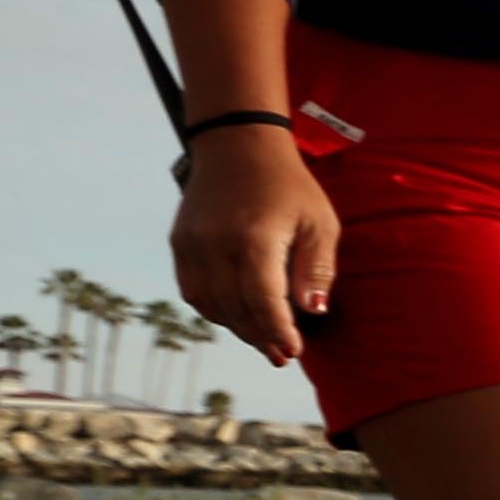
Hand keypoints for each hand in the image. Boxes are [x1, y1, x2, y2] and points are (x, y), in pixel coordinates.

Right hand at [168, 127, 334, 363]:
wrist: (238, 144)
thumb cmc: (289, 185)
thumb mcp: (320, 222)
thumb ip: (316, 269)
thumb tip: (312, 312)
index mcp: (254, 238)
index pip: (262, 301)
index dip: (278, 332)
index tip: (294, 352)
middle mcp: (215, 243)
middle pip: (235, 308)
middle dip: (260, 336)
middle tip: (282, 355)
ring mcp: (191, 243)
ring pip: (210, 304)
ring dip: (237, 327)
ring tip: (264, 339)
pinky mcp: (179, 242)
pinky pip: (193, 289)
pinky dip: (215, 308)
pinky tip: (238, 315)